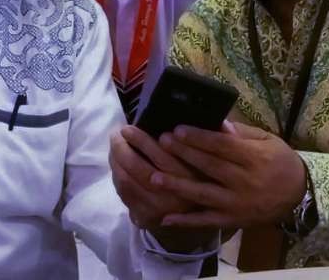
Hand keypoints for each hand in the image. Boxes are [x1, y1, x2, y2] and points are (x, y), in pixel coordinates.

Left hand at [109, 126, 216, 252]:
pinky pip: (124, 194)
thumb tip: (179, 111)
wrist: (201, 218)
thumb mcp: (212, 158)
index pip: (161, 156)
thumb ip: (202, 139)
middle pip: (138, 168)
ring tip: (115, 144)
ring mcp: (158, 209)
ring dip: (116, 161)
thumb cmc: (206, 177)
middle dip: (122, 148)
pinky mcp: (146, 218)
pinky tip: (117, 164)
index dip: (142, 141)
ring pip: (127, 182)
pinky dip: (116, 176)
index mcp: (192, 178)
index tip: (130, 127)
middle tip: (118, 132)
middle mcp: (174, 196)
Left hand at [151, 121, 307, 229]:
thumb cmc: (280, 161)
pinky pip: (207, 221)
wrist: (299, 195)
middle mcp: (244, 181)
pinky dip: (187, 221)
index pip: (222, 146)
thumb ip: (241, 133)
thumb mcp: (267, 140)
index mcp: (254, 158)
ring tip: (154, 177)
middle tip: (161, 142)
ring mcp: (237, 204)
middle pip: (210, 166)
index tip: (177, 129)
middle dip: (184, 154)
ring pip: (204, 194)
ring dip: (178, 186)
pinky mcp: (233, 220)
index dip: (199, 138)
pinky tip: (166, 218)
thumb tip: (218, 122)